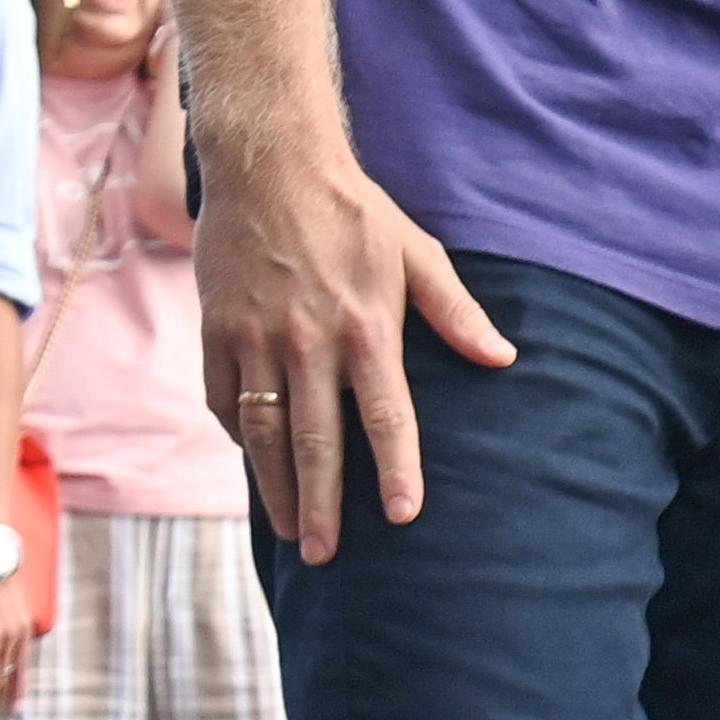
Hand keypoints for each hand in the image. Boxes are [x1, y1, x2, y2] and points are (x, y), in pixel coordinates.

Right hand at [193, 138, 513, 559]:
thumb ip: (456, 314)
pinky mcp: (215, 331)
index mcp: (366, 329)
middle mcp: (308, 342)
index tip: (402, 516)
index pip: (386, 416)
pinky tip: (256, 464)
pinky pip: (225, 399)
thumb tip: (503, 358)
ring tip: (289, 531)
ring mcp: (255, 339)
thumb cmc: (354, 212)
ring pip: (263, 431)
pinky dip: (240, 436)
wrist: (268, 164)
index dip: (395, 470)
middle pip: (316, 440)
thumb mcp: (418, 254)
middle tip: (326, 555)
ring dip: (276, 487)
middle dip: (323, 504)